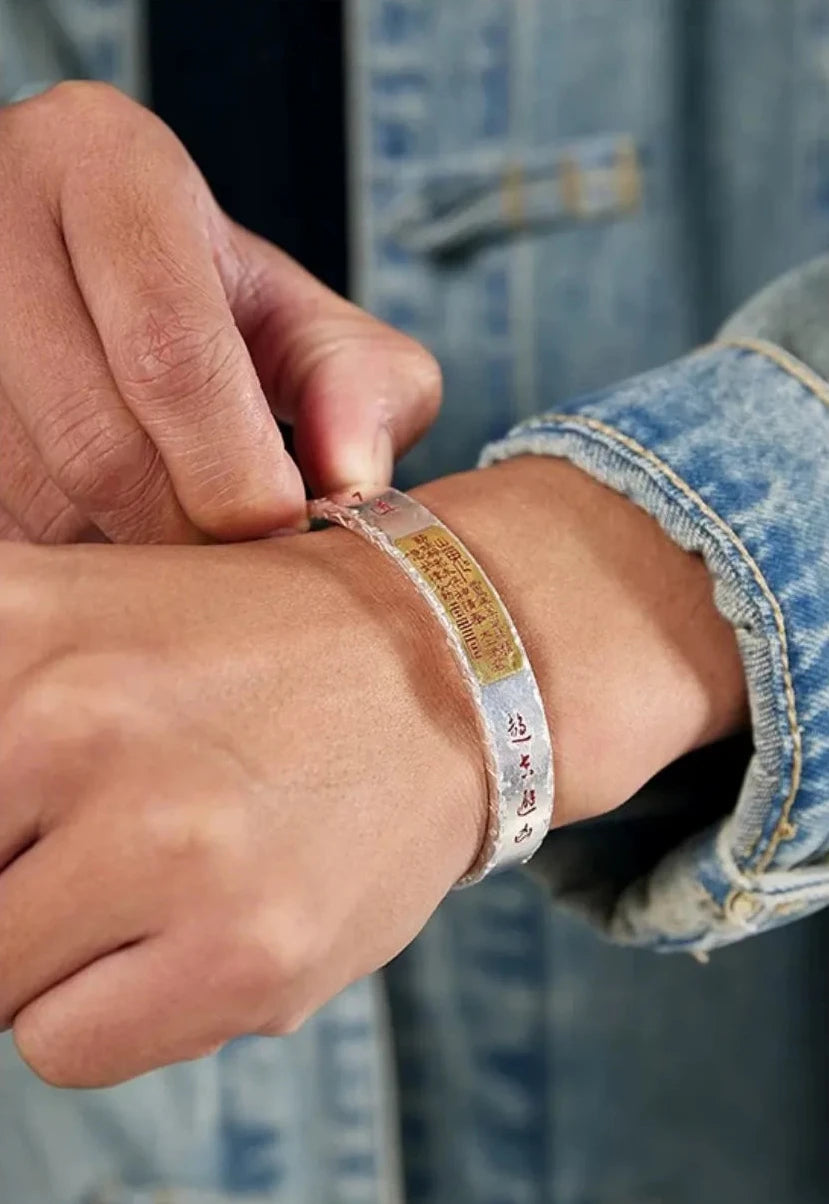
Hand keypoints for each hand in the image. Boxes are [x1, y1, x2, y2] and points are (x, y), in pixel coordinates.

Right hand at [0, 83, 439, 543]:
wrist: (87, 274)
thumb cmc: (206, 299)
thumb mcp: (298, 316)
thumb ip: (359, 385)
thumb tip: (352, 483)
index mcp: (105, 168)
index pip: (169, 349)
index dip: (232, 467)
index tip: (279, 524)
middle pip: (97, 443)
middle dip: (182, 532)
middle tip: (234, 560)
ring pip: (39, 496)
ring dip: (123, 549)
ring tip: (178, 533)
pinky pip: (5, 517)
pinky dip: (70, 550)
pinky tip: (114, 528)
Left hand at [0, 527, 485, 1086]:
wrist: (446, 670)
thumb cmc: (255, 652)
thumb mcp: (86, 619)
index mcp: (18, 621)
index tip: (19, 828)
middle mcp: (78, 720)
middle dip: (5, 875)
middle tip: (80, 836)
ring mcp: (163, 843)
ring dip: (45, 950)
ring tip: (148, 874)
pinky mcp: (240, 956)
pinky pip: (67, 1047)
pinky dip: (111, 1006)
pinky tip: (196, 924)